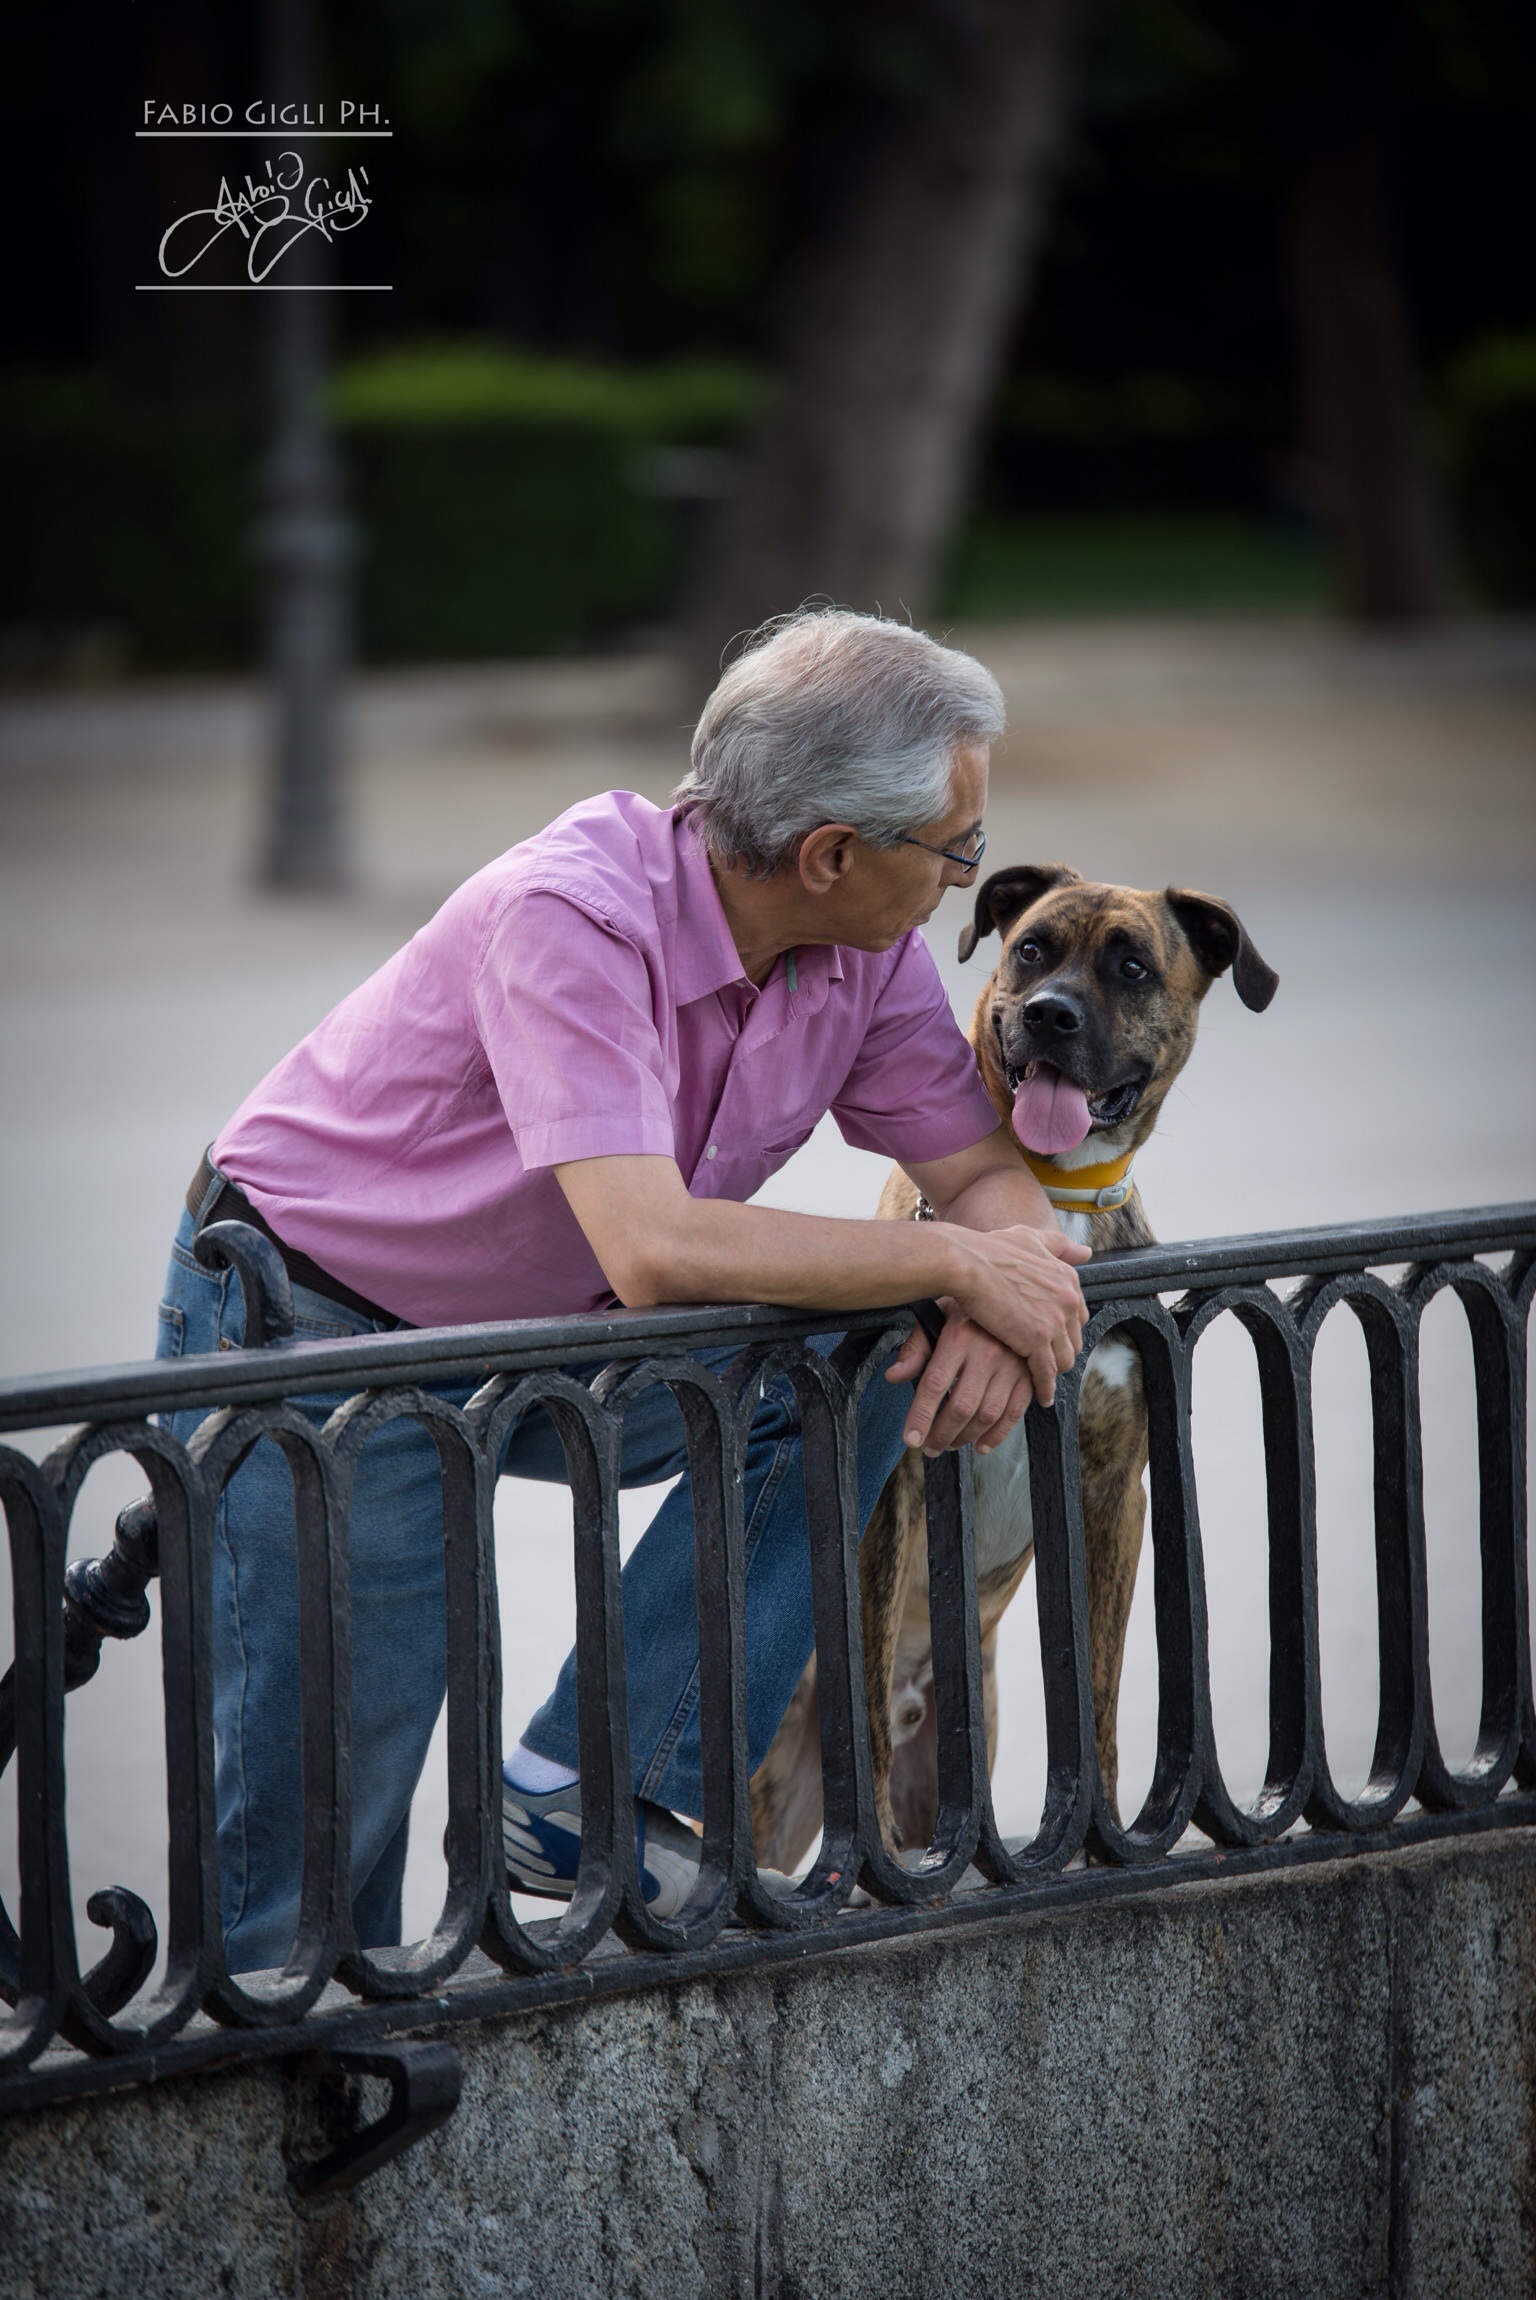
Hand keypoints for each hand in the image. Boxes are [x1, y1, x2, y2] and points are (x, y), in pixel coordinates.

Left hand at [886, 1303, 1036, 1456]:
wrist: (1015, 1293)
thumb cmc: (969, 1307)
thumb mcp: (939, 1315)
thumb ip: (916, 1347)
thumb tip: (893, 1376)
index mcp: (959, 1336)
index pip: (935, 1384)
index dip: (921, 1416)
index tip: (910, 1438)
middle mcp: (987, 1351)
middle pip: (961, 1406)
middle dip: (941, 1434)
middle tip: (929, 1447)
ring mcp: (1012, 1364)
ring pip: (987, 1414)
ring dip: (965, 1437)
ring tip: (949, 1445)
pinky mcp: (1029, 1374)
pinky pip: (1015, 1412)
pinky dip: (998, 1434)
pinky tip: (981, 1444)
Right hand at [936, 1222, 1089, 1408]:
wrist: (967, 1263)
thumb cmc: (990, 1249)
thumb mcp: (1030, 1238)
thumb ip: (1059, 1245)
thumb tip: (1086, 1252)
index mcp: (1067, 1278)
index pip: (1077, 1314)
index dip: (1064, 1327)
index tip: (1052, 1336)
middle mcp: (1068, 1300)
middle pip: (1073, 1339)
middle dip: (1061, 1351)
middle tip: (1047, 1361)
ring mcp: (1054, 1322)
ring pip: (1064, 1359)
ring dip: (1055, 1372)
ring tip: (1043, 1381)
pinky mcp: (1036, 1342)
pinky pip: (1047, 1373)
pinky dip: (1045, 1388)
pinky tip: (1041, 1398)